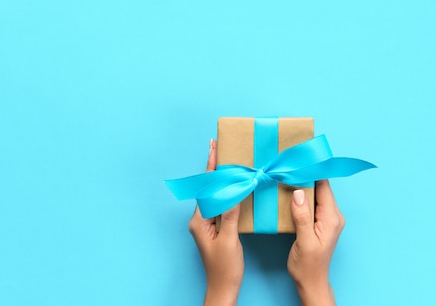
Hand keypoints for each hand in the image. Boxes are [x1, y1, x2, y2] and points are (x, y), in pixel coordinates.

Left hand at [188, 140, 243, 305]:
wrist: (223, 288)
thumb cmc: (225, 268)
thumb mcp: (229, 239)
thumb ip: (231, 213)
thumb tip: (236, 189)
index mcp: (199, 220)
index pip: (207, 187)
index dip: (211, 166)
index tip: (213, 147)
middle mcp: (200, 219)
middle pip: (209, 187)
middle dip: (216, 168)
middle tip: (221, 147)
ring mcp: (207, 224)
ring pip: (216, 195)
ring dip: (223, 179)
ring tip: (229, 161)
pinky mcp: (215, 228)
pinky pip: (221, 205)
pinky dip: (229, 193)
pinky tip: (236, 187)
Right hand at [288, 180, 344, 305]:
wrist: (311, 282)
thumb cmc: (307, 266)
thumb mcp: (303, 242)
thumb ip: (302, 217)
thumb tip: (298, 192)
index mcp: (331, 219)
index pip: (324, 188)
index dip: (311, 174)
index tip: (296, 164)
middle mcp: (334, 216)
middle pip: (321, 188)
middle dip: (306, 177)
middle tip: (289, 168)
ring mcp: (328, 219)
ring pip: (317, 194)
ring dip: (304, 186)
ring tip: (288, 176)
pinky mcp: (321, 222)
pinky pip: (314, 203)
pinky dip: (303, 197)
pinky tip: (291, 194)